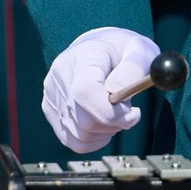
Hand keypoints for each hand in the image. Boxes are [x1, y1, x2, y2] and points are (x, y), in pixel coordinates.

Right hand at [41, 26, 157, 152]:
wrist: (100, 47)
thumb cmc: (124, 50)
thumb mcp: (140, 49)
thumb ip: (134, 68)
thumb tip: (117, 92)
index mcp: (83, 56)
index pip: (85, 91)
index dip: (110, 111)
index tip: (133, 112)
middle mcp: (60, 75)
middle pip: (85, 119)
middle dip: (115, 122)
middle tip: (131, 111)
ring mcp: (51, 95)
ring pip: (80, 134)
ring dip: (107, 131)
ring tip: (117, 112)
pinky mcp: (50, 111)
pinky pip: (73, 141)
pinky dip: (94, 140)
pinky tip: (105, 123)